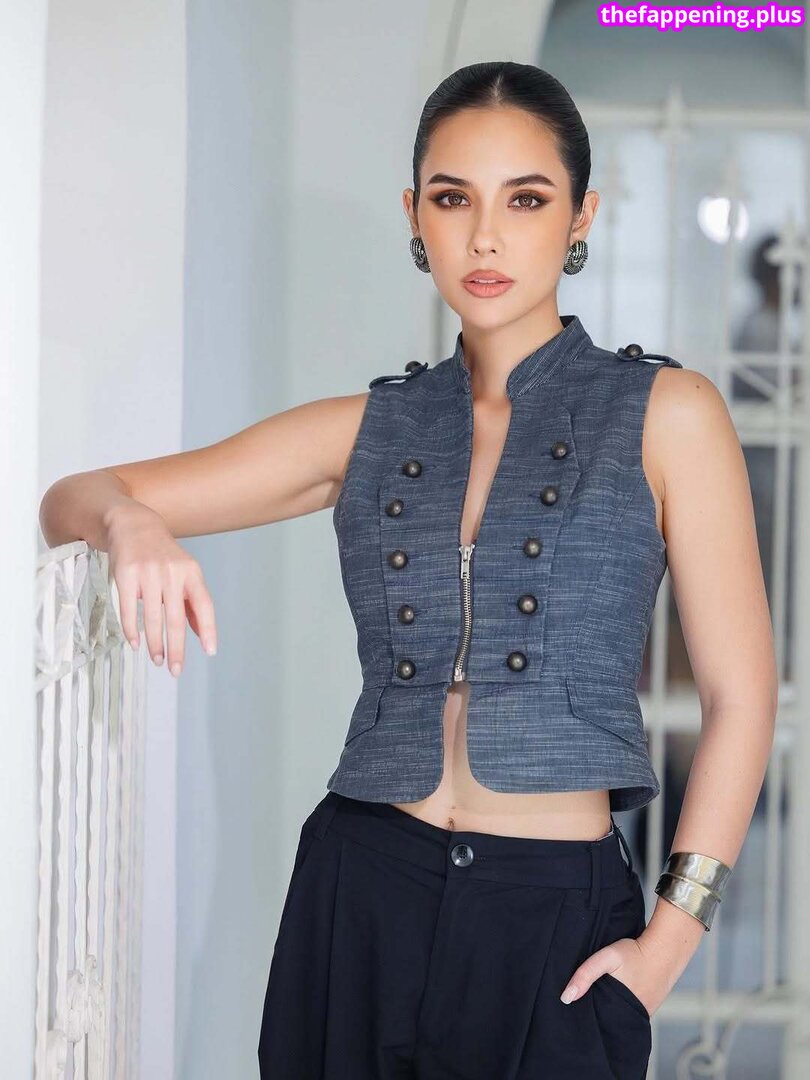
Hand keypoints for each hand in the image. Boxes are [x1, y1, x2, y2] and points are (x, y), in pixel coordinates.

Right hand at [106, 502, 217, 674]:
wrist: (133, 525)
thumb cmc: (163, 555)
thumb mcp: (185, 572)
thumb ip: (193, 603)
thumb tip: (203, 635)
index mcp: (191, 573)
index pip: (204, 605)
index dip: (208, 629)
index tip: (210, 651)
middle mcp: (172, 573)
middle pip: (175, 618)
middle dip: (176, 647)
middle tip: (175, 669)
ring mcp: (148, 573)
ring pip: (152, 617)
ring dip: (155, 643)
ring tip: (158, 659)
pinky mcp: (125, 575)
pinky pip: (128, 608)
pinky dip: (132, 629)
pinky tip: (136, 643)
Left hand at [559, 934, 671, 1017]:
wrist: (665, 950)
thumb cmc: (635, 953)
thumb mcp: (607, 958)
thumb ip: (586, 974)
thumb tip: (566, 998)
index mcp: (619, 1011)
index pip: (597, 1023)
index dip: (585, 1018)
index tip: (574, 1012)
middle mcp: (632, 1018)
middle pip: (607, 1022)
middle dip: (596, 1016)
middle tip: (585, 1003)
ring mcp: (642, 1014)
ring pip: (619, 1017)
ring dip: (609, 1011)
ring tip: (598, 999)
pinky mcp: (649, 1008)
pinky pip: (630, 1012)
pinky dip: (622, 1007)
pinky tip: (615, 995)